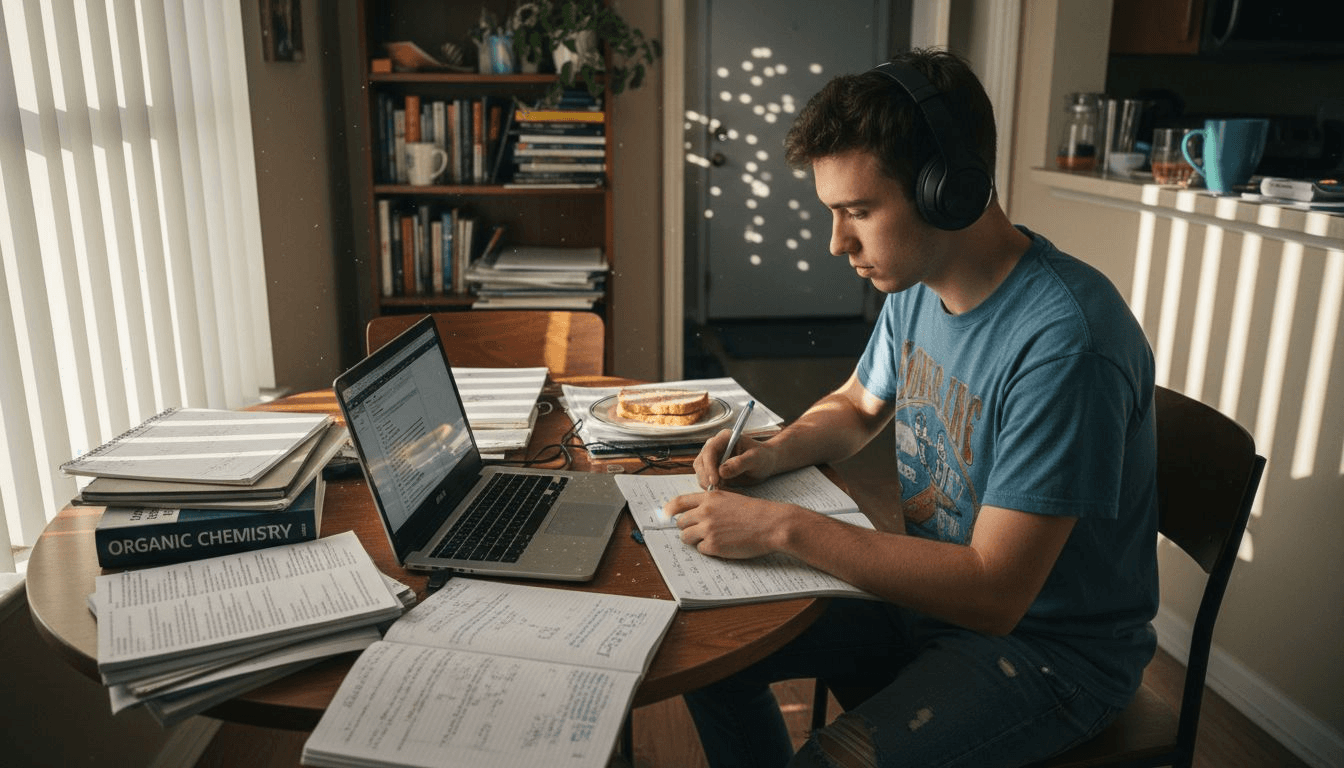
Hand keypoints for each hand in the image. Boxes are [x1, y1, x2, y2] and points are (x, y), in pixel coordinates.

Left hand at [661, 490, 793, 558]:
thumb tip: (696, 514)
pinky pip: (701, 550)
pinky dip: (709, 550)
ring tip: (713, 539)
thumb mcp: (730, 499)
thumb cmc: (755, 512)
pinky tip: (723, 545)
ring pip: (686, 537)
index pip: (679, 502)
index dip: (669, 509)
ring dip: (695, 540)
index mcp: (709, 498)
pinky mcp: (713, 545)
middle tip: (699, 532)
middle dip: (687, 528)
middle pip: (681, 522)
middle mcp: (705, 511)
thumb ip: (712, 503)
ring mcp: (708, 529)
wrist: (771, 524)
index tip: (665, 515)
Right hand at [693, 431, 776, 489]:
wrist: (765, 463)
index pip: (709, 450)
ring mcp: (712, 459)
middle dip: (706, 478)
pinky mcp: (712, 470)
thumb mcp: (755, 459)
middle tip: (718, 490)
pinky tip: (727, 491)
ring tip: (726, 490)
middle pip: (700, 462)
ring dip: (708, 484)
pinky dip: (713, 488)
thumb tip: (721, 472)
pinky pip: (706, 480)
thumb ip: (740, 463)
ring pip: (701, 473)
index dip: (709, 466)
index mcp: (724, 438)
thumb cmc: (762, 457)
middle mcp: (715, 446)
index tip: (715, 481)